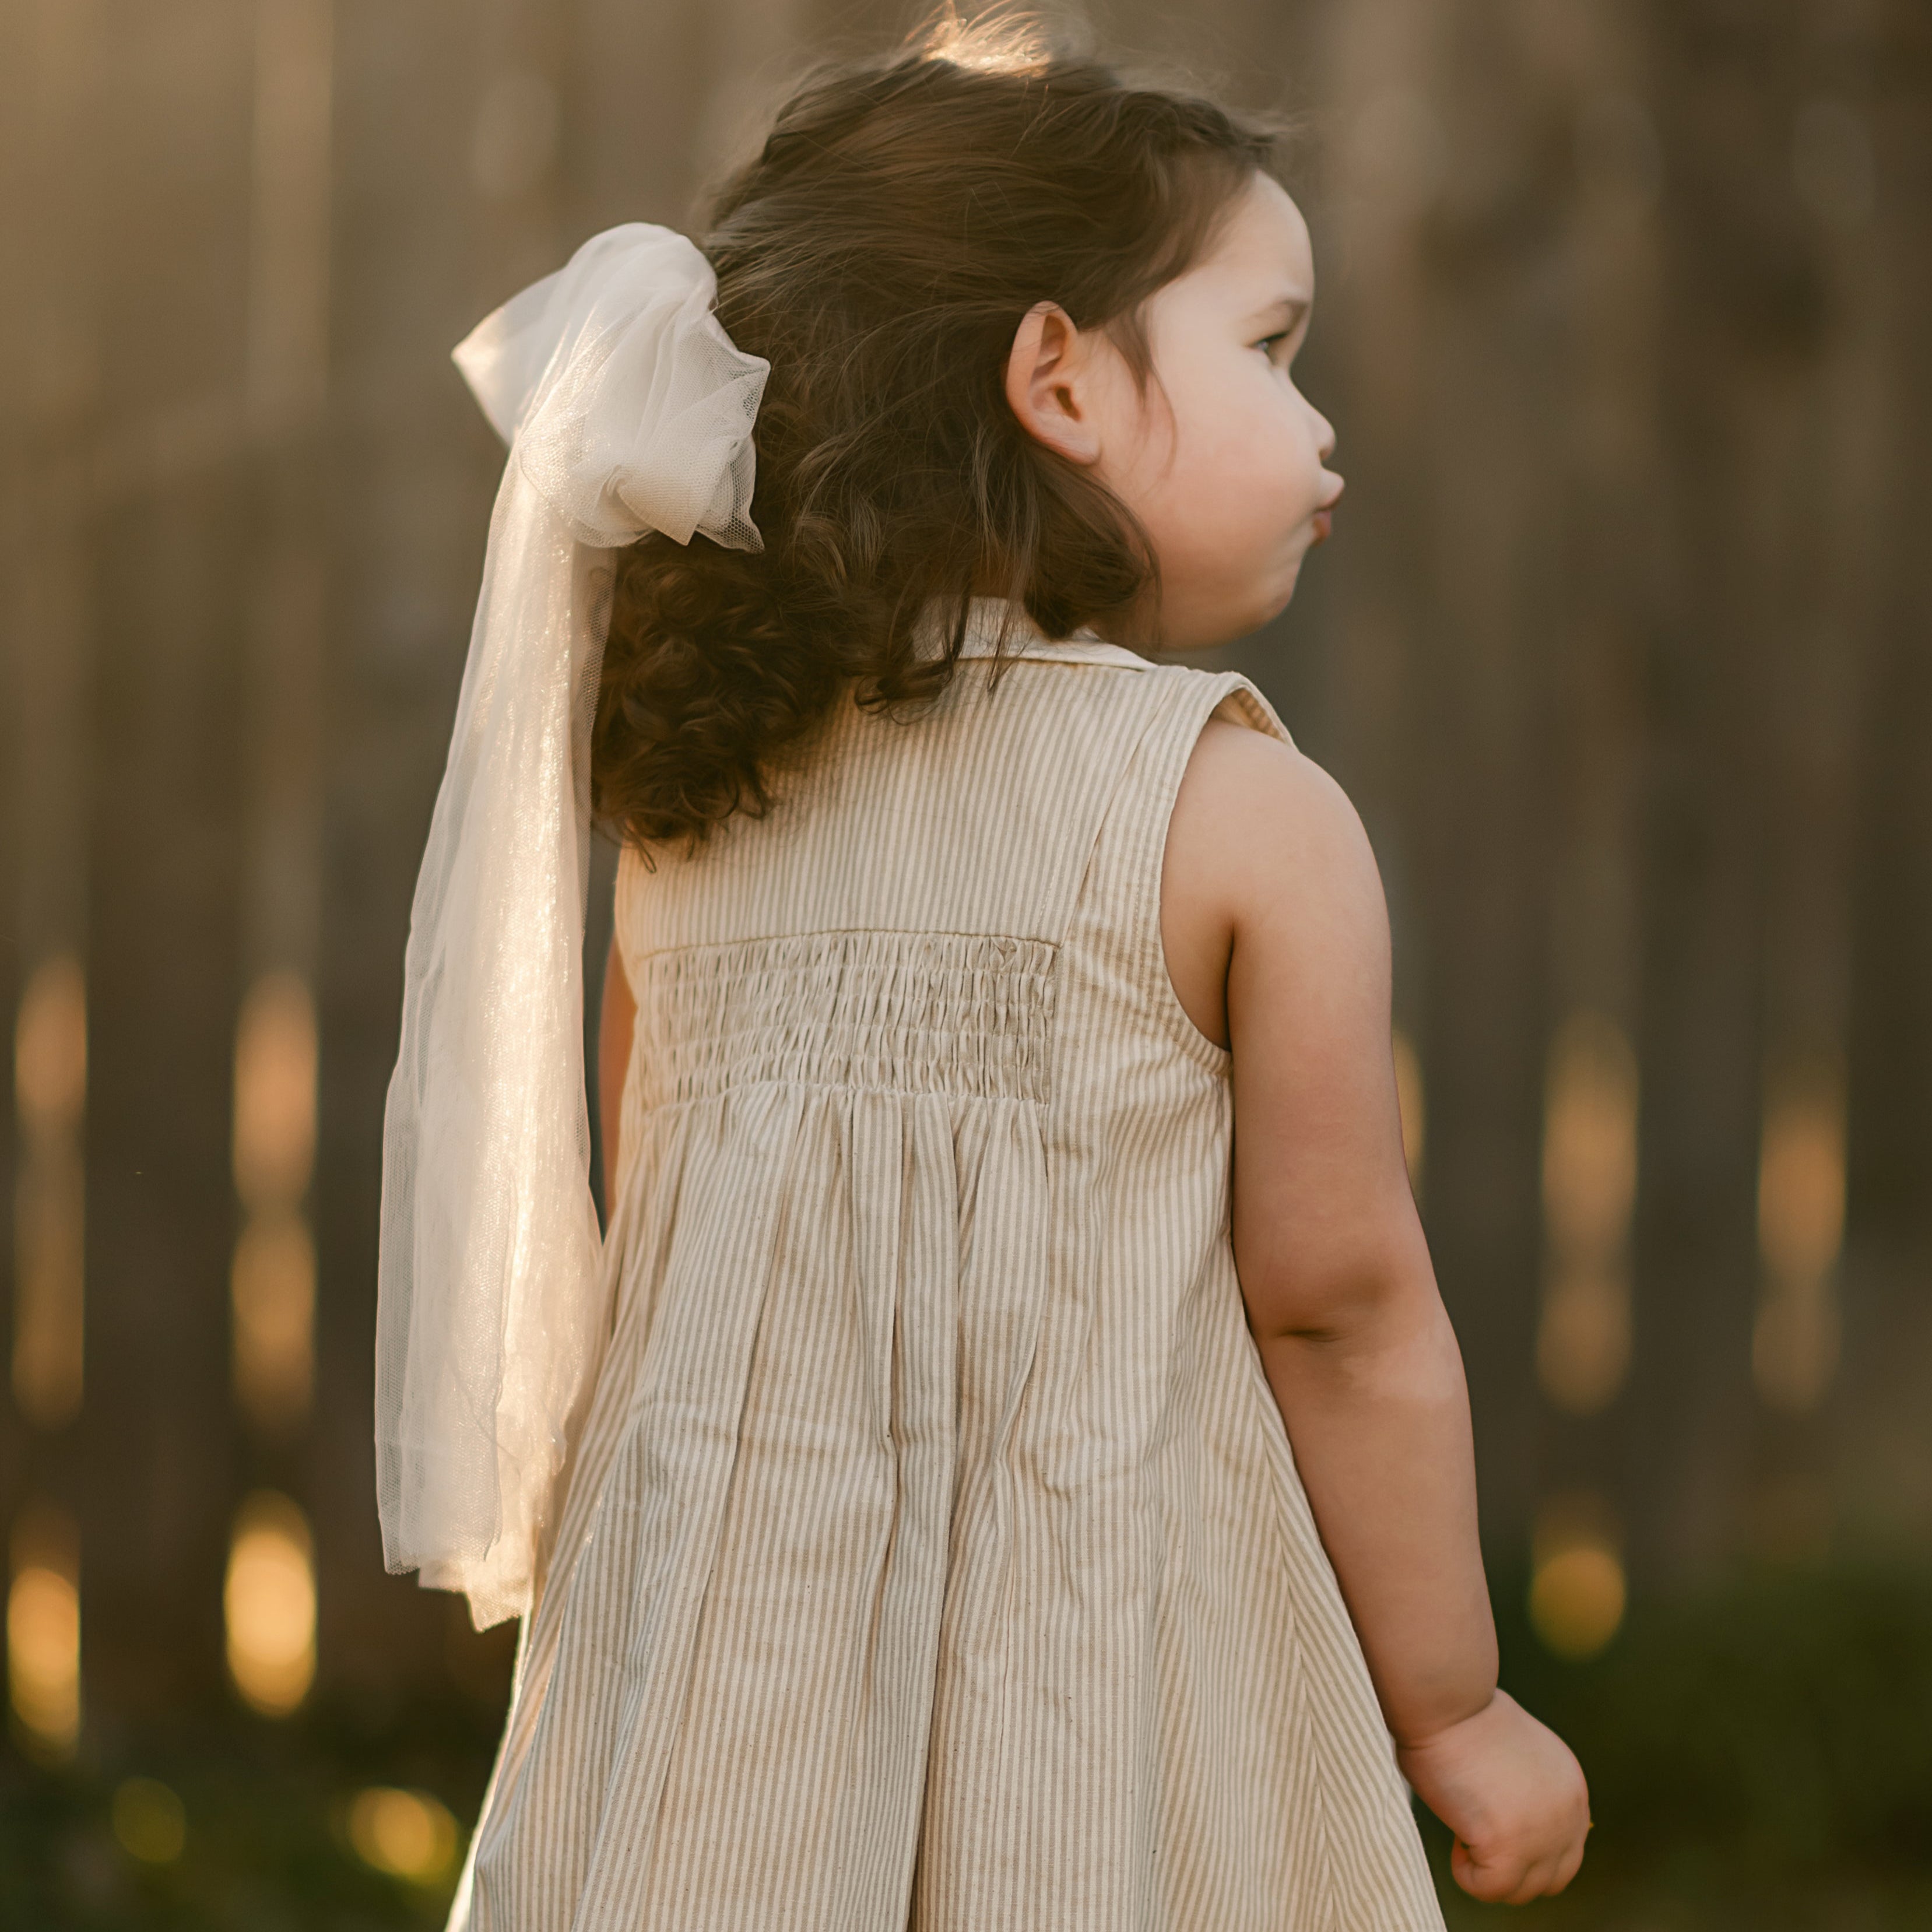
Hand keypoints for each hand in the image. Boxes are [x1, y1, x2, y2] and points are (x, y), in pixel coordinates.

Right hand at [1396, 1689, 1589, 1902]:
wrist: (1450, 1698)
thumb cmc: (1464, 1714)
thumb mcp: (1519, 1755)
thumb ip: (1529, 1791)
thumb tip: (1509, 1818)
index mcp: (1572, 1790)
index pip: (1564, 1852)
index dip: (1524, 1846)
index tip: (1488, 1816)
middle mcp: (1570, 1816)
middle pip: (1551, 1880)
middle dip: (1511, 1868)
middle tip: (1475, 1833)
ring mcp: (1543, 1834)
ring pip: (1520, 1891)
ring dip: (1487, 1870)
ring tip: (1461, 1828)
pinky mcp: (1509, 1847)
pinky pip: (1487, 1889)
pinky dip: (1465, 1873)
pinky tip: (1454, 1835)